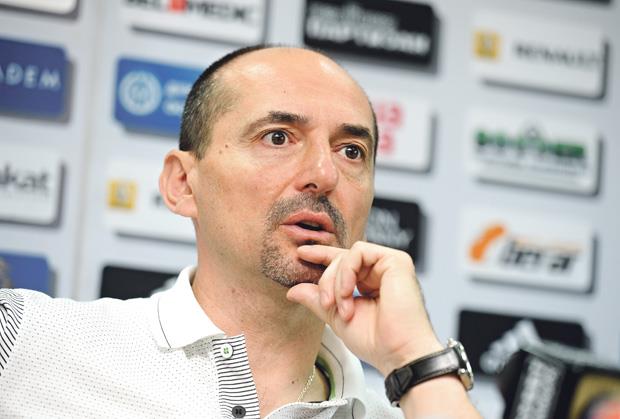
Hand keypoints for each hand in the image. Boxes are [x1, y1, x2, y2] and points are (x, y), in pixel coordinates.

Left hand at [286, 241, 442, 375]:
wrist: (398, 353)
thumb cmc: (375, 341)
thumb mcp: (337, 318)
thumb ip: (318, 301)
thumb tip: (292, 291)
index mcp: (370, 284)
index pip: (343, 263)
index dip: (322, 256)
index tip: (301, 255)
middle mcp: (380, 272)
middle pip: (341, 259)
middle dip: (326, 281)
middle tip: (326, 304)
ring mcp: (389, 264)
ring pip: (347, 255)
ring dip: (336, 281)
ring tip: (339, 306)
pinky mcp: (396, 260)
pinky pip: (359, 252)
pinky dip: (346, 272)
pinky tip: (348, 293)